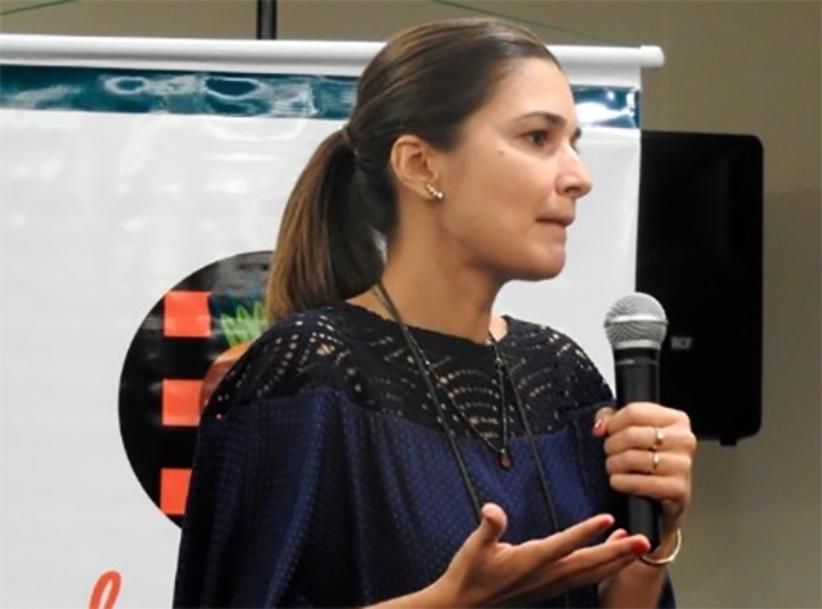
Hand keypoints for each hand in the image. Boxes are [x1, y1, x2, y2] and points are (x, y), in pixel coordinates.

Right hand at [430, 504, 650, 606]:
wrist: (463, 605)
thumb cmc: (468, 573)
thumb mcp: (474, 547)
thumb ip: (488, 527)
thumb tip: (491, 510)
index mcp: (530, 561)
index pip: (564, 545)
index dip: (586, 532)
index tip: (607, 519)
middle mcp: (545, 575)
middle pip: (588, 563)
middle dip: (618, 553)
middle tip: (645, 541)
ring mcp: (548, 584)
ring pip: (590, 574)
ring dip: (615, 561)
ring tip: (636, 546)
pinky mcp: (548, 588)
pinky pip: (582, 579)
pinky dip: (601, 569)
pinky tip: (609, 559)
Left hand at [592, 402, 696, 537]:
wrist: (667, 496)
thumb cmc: (650, 459)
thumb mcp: (634, 430)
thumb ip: (611, 418)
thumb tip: (600, 426)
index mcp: (676, 419)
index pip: (634, 412)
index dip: (613, 423)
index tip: (607, 432)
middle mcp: (684, 440)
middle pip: (631, 435)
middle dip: (611, 445)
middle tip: (610, 453)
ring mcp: (683, 465)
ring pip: (632, 458)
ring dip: (614, 465)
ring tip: (614, 467)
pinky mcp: (677, 489)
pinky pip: (638, 482)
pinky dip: (621, 482)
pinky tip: (618, 481)